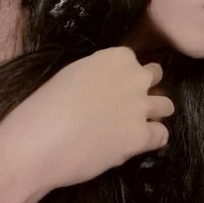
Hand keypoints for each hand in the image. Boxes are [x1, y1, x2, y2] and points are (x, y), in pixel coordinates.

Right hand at [0, 47, 173, 196]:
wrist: (37, 141)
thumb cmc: (44, 107)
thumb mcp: (72, 75)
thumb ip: (98, 77)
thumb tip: (106, 90)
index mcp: (115, 57)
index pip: (133, 61)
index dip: (124, 76)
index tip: (112, 89)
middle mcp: (134, 77)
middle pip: (155, 77)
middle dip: (144, 90)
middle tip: (127, 107)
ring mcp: (140, 107)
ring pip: (166, 105)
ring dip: (154, 114)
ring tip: (135, 126)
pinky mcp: (141, 136)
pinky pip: (161, 135)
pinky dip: (152, 140)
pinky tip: (135, 145)